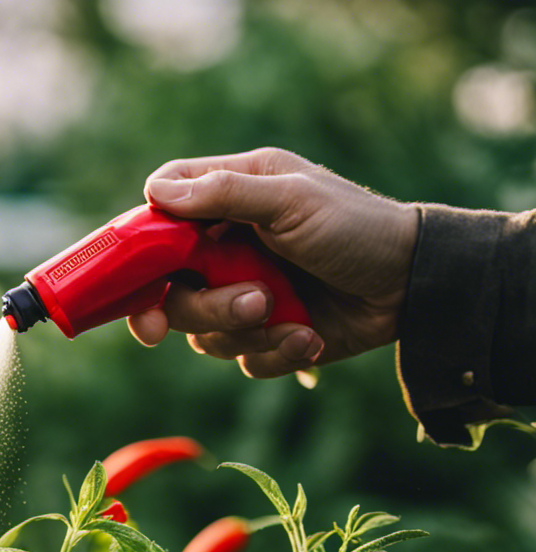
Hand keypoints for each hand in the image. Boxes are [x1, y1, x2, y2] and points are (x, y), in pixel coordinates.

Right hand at [128, 148, 418, 377]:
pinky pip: (243, 360)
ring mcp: (243, 296)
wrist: (412, 284)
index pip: (159, 220)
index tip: (140, 278)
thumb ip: (224, 194)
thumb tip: (154, 192)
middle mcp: (225, 251)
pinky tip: (309, 336)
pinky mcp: (266, 335)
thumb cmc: (356, 225)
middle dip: (205, 308)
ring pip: (203, 334)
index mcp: (227, 201)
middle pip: (172, 293)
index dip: (140, 250)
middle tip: (251, 303)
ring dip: (245, 331)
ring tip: (291, 317)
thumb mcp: (292, 199)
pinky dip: (276, 352)